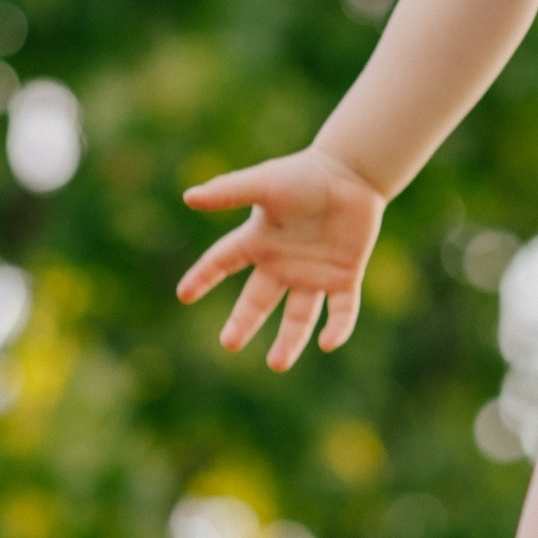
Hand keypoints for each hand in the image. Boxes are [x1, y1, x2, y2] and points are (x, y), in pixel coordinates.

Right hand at [177, 148, 386, 370]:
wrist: (353, 173)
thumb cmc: (305, 174)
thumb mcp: (265, 183)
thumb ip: (229, 191)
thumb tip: (189, 197)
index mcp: (259, 241)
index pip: (222, 262)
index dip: (203, 277)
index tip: (184, 295)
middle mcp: (283, 263)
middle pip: (257, 301)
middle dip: (243, 323)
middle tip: (229, 343)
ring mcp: (314, 273)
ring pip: (299, 316)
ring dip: (289, 341)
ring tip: (277, 364)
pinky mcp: (345, 276)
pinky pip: (340, 310)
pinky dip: (337, 328)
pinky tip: (327, 343)